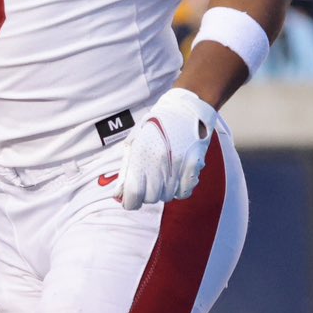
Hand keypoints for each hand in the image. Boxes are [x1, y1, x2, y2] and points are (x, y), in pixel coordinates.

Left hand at [99, 87, 218, 209]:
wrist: (184, 110)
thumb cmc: (155, 125)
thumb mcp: (134, 141)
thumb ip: (126, 168)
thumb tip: (119, 193)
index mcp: (141, 157)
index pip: (134, 195)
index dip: (129, 201)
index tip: (129, 199)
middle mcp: (159, 165)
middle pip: (150, 198)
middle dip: (145, 194)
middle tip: (147, 180)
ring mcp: (178, 168)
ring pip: (166, 197)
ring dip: (161, 191)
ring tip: (161, 174)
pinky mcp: (194, 168)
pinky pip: (184, 193)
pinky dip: (178, 190)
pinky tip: (175, 177)